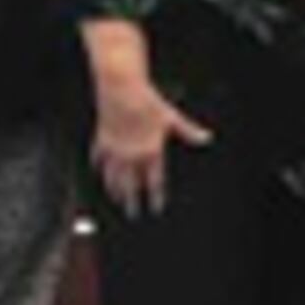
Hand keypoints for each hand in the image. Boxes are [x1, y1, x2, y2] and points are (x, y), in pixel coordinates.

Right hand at [89, 71, 211, 218]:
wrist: (122, 90)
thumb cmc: (148, 102)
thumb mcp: (172, 117)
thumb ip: (188, 131)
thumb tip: (206, 138)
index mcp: (150, 151)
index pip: (154, 181)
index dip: (155, 196)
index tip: (155, 210)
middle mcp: (131, 154)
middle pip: (130, 185)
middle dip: (132, 201)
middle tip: (132, 214)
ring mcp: (114, 149)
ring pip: (112, 176)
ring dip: (114, 189)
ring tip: (116, 200)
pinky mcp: (101, 140)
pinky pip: (98, 159)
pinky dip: (98, 168)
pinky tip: (98, 174)